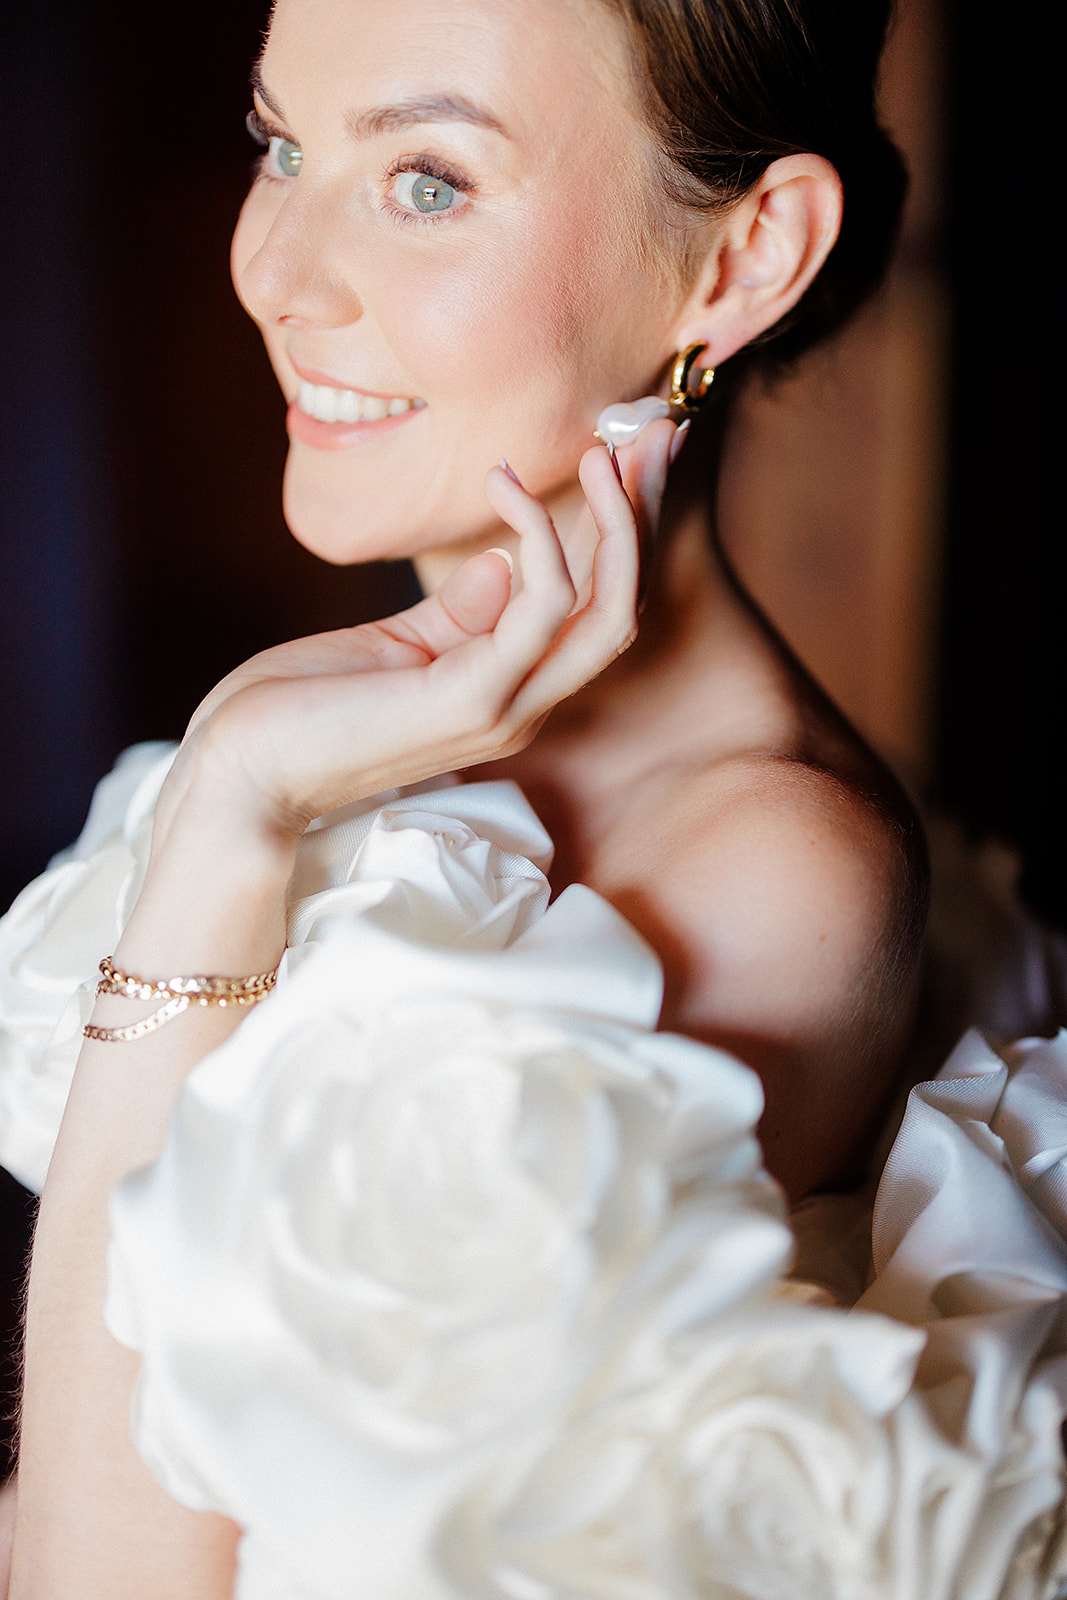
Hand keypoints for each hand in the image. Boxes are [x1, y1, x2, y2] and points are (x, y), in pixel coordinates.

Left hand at [161, 420, 678, 842]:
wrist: (240, 772)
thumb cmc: (299, 712)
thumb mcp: (393, 647)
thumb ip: (456, 614)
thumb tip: (504, 563)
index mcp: (507, 692)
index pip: (593, 609)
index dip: (624, 534)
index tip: (632, 457)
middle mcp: (524, 704)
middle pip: (621, 608)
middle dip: (643, 518)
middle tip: (650, 435)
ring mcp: (505, 706)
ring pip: (607, 611)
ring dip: (616, 523)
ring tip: (599, 450)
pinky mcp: (472, 699)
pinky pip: (542, 607)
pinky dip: (539, 538)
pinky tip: (504, 484)